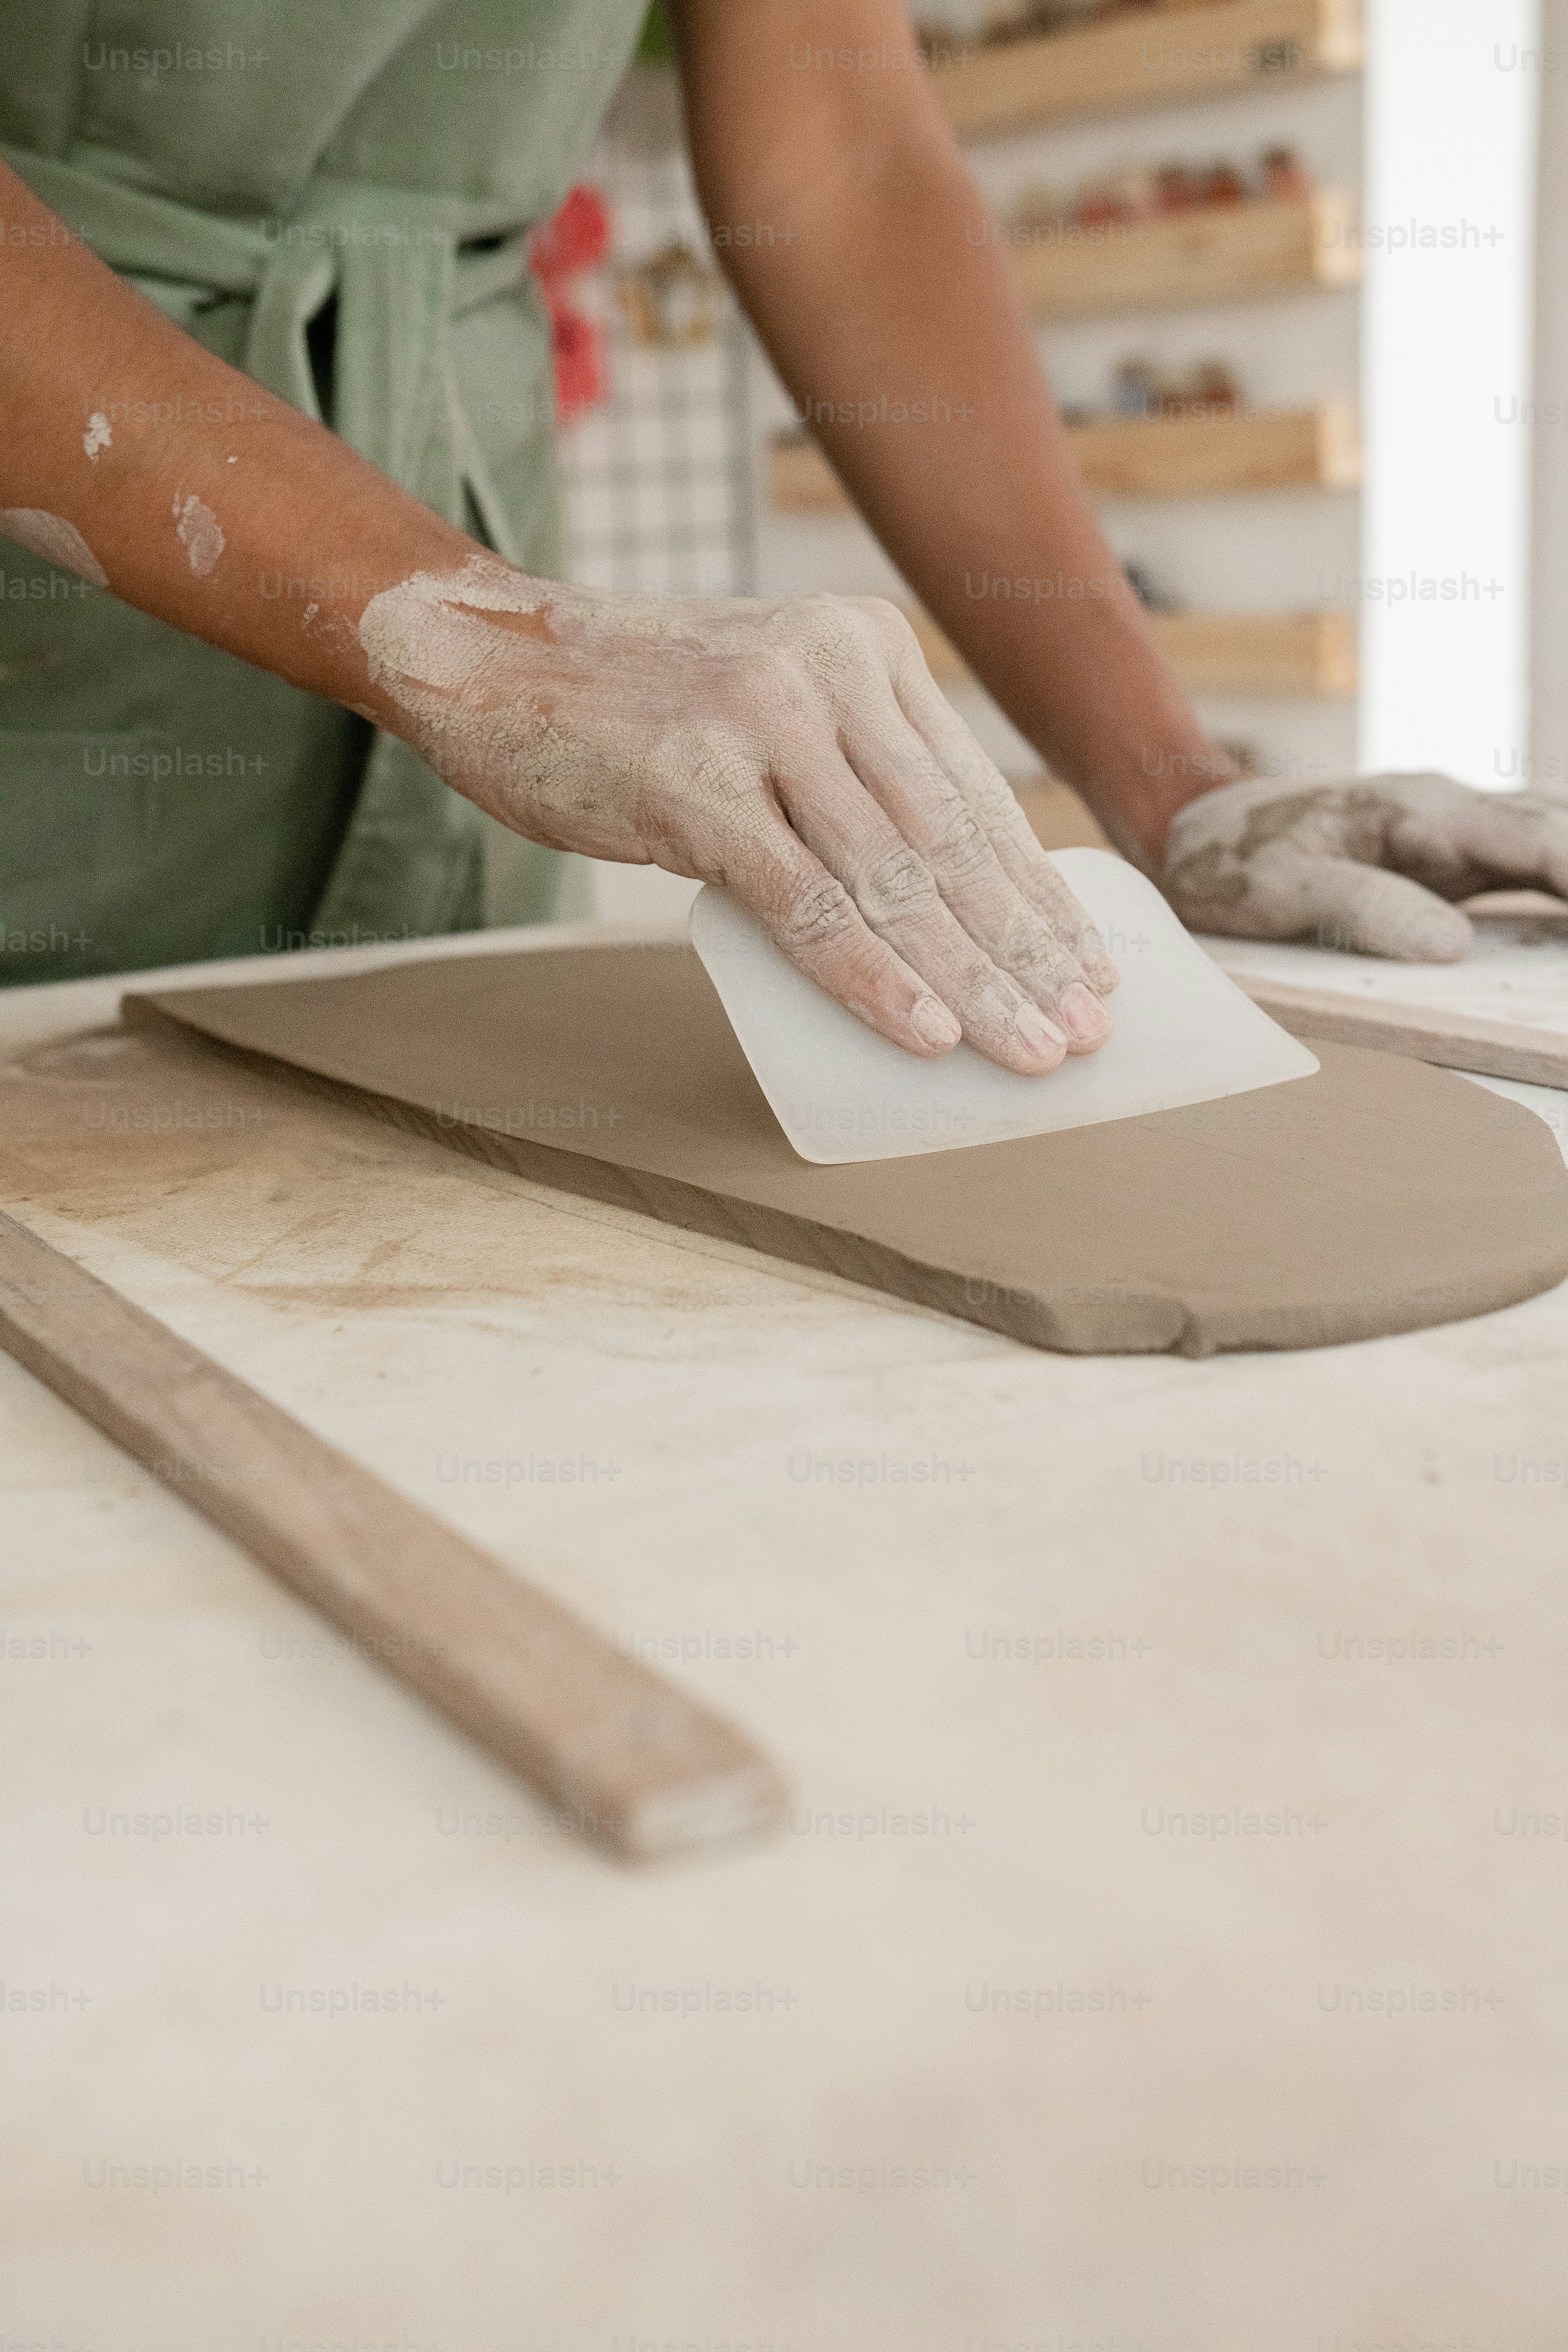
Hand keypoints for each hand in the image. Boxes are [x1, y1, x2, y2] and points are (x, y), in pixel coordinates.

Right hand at [356, 559, 1118, 1072]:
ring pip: (895, 880)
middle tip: (1084, 1029)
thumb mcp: (764, 707)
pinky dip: (872, 977)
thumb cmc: (628, 708)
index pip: (973, 793)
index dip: (1036, 893)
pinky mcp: (699, 790)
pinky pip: (808, 905)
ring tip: (1030, 1050)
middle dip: (1025, 951)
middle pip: (952, 841)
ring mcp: (763, 725)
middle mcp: (829, 671)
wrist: (486, 655)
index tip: (1087, 968)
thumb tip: (931, 903)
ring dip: (971, 980)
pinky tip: (926, 1032)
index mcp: (864, 647)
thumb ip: (847, 774)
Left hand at [1160, 772, 1567, 960]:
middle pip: (1564, 833)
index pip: (1532, 842)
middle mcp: (1452, 811)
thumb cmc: (1233, 862)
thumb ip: (1363, 911)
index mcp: (1419, 813)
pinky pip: (1534, 862)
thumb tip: (1451, 948)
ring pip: (1558, 838)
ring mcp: (1458, 830)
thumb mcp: (1281, 892)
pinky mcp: (1453, 856)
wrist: (1198, 829)